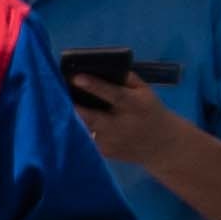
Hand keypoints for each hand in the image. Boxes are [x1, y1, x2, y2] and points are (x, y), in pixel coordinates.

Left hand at [65, 65, 182, 172]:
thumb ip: (126, 79)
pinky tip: (69, 121)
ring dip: (72, 118)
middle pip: (93, 117)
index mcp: (136, 105)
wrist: (163, 145)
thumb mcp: (146, 91)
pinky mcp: (106, 152)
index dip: (95, 86)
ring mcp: (113, 141)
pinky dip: (77, 129)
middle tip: (57, 94)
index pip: (115, 95)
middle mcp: (124, 125)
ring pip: (85, 129)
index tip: (76, 77)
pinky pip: (86, 138)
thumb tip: (100, 67)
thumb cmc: (150, 110)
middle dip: (74, 107)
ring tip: (58, 106)